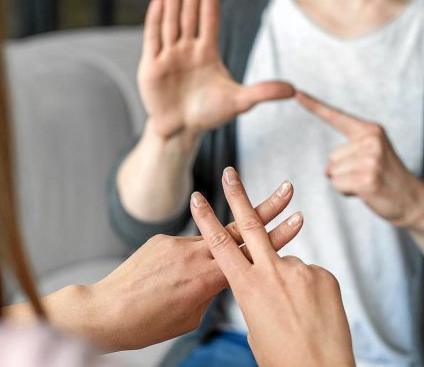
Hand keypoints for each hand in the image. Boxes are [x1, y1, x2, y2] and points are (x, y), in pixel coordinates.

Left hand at [85, 179, 302, 350]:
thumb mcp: (191, 315)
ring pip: (210, 236)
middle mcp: (196, 254)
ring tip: (212, 256)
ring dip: (219, 238)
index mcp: (208, 277)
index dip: (277, 236)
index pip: (251, 253)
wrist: (108, 311)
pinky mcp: (161, 239)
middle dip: (266, 208)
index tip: (296, 221)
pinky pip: (184, 244)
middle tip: (286, 189)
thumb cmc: (149, 323)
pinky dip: (186, 256)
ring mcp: (177, 243)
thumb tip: (216, 276)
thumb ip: (209, 290)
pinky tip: (171, 273)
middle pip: (239, 229)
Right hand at [138, 0, 293, 139]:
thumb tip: (293, 89)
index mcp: (208, 52)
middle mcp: (188, 49)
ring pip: (171, 21)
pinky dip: (155, 21)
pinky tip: (159, 2)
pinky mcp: (151, 66)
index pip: (209, 18)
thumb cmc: (208, 114)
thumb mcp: (238, 102)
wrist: (180, 130)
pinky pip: (153, 39)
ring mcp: (169, 56)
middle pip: (190, 13)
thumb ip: (262, 92)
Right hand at [191, 167, 355, 366]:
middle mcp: (270, 272)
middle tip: (230, 173)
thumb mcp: (254, 324)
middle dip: (237, 195)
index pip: (219, 243)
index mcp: (246, 286)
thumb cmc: (280, 357)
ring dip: (285, 279)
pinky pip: (308, 274)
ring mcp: (299, 271)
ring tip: (294, 310)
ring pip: (284, 260)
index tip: (198, 198)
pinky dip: (305, 289)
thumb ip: (253, 293)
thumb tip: (259, 280)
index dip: (206, 219)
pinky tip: (310, 311)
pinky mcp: (323, 275)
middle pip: (249, 224)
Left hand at [296, 91, 423, 229]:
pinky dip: (346, 192)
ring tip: (367, 182)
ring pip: (332, 172)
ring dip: (345, 182)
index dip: (314, 106)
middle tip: (367, 175)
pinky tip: (365, 191)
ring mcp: (370, 159)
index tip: (296, 93)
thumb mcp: (370, 154)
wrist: (412, 200)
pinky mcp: (366, 178)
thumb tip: (327, 170)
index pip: (336, 116)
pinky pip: (337, 184)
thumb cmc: (385, 177)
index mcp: (370, 130)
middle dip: (343, 170)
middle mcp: (371, 140)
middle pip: (331, 157)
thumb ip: (346, 152)